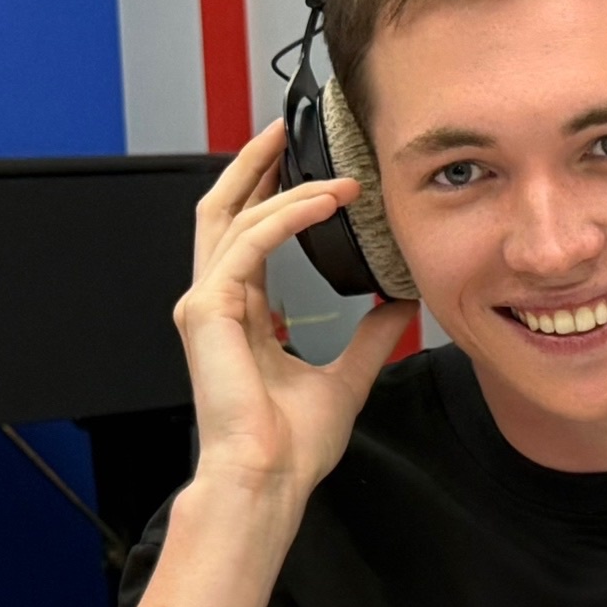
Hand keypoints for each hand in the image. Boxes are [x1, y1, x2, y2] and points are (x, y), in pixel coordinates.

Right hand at [174, 119, 417, 509]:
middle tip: (288, 128)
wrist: (269, 479)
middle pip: (225, 209)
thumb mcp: (348, 375)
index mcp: (239, 313)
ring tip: (338, 176)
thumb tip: (401, 302)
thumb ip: (370, 336)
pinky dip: (285, 216)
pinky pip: (248, 243)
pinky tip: (323, 203)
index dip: (271, 191)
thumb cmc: (292, 445)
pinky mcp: (208, 310)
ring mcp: (205, 304)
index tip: (309, 166)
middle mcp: (215, 301)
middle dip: (254, 163)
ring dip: (287, 186)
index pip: (248, 232)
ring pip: (235, 217)